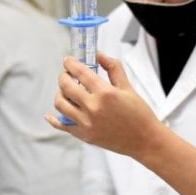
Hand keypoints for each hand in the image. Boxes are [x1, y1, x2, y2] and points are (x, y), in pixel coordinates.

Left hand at [46, 54, 162, 157]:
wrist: (145, 140)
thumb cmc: (139, 113)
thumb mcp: (128, 87)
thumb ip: (112, 68)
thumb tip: (98, 54)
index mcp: (105, 93)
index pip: (80, 72)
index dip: (70, 64)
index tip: (68, 60)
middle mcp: (93, 108)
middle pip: (66, 86)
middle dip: (64, 76)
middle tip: (67, 75)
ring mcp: (86, 123)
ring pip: (60, 104)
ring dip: (60, 94)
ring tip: (66, 92)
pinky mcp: (84, 135)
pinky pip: (62, 125)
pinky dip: (54, 119)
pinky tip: (51, 114)